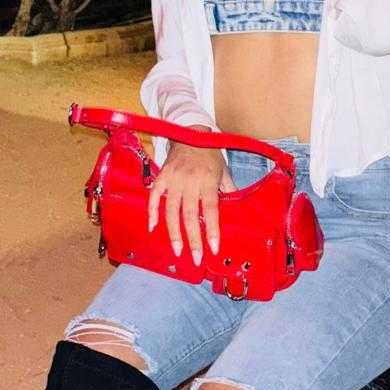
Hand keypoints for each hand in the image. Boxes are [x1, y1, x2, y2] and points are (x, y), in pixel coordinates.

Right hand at [148, 137, 235, 263]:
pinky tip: (152, 227)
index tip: (213, 248)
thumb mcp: (223, 170)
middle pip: (190, 215)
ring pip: (171, 210)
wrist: (190, 131)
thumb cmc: (210, 153)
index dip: (212, 229)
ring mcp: (174, 179)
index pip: (211, 209)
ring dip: (173, 233)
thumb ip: (228, 190)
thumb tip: (237, 210)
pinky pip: (154, 196)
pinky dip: (152, 212)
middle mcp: (190, 180)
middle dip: (193, 239)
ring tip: (177, 250)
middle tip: (196, 258)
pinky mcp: (162, 176)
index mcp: (208, 180)